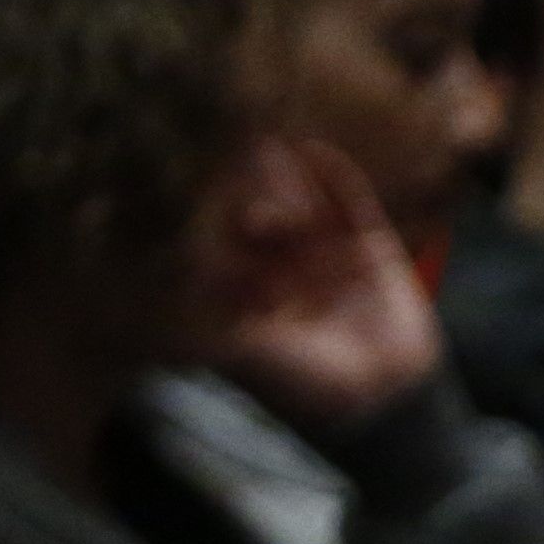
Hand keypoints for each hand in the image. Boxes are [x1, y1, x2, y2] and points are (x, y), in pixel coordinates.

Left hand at [206, 136, 448, 432]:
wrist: (382, 400)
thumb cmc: (304, 385)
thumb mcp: (243, 348)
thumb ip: (209, 315)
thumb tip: (161, 280)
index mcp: (252, 296)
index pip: (225, 246)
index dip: (210, 216)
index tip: (193, 185)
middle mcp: (287, 273)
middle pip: (262, 222)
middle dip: (245, 191)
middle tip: (226, 153)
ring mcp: (330, 260)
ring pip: (304, 210)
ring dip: (285, 179)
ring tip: (265, 142)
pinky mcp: (372, 251)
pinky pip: (352, 208)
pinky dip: (337, 181)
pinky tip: (317, 152)